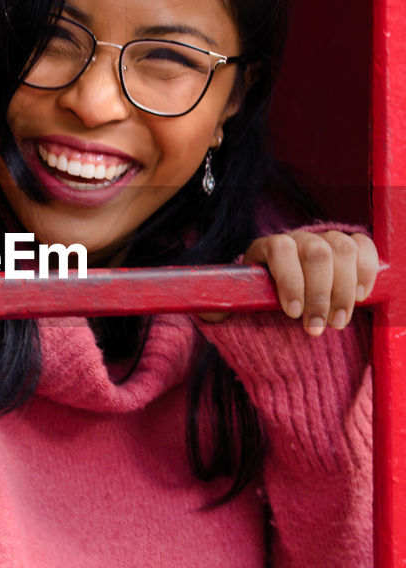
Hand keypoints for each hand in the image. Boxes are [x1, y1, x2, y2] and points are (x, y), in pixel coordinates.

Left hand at [202, 229, 378, 335]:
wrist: (285, 305)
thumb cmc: (258, 306)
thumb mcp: (234, 307)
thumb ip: (217, 309)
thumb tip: (203, 310)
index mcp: (266, 248)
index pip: (279, 249)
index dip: (289, 279)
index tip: (292, 313)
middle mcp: (297, 239)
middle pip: (316, 252)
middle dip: (319, 293)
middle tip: (317, 327)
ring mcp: (325, 242)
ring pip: (342, 249)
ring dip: (343, 289)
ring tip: (337, 322)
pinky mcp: (349, 250)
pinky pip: (363, 248)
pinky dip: (365, 271)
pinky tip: (358, 297)